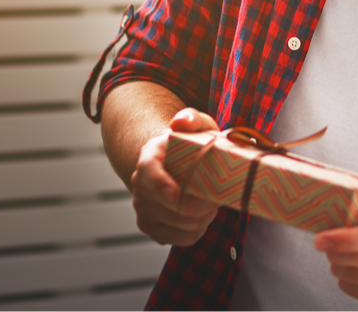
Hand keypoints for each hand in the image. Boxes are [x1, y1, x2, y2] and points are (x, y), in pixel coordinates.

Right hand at [130, 107, 221, 246]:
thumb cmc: (189, 145)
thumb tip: (180, 123)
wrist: (175, 166)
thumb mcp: (196, 126)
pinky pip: (185, 238)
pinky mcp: (153, 230)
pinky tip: (202, 214)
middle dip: (204, 203)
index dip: (162, 186)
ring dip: (205, 216)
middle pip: (175, 207)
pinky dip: (200, 229)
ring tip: (209, 200)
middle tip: (217, 193)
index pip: (149, 174)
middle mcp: (140, 186)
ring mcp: (144, 210)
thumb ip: (191, 118)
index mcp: (148, 158)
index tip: (176, 193)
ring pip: (185, 225)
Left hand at [314, 160, 357, 303]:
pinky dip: (344, 276)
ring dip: (337, 262)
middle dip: (333, 250)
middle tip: (326, 238)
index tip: (319, 239)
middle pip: (354, 259)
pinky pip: (352, 288)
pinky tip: (351, 261)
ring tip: (341, 248)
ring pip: (348, 275)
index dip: (343, 240)